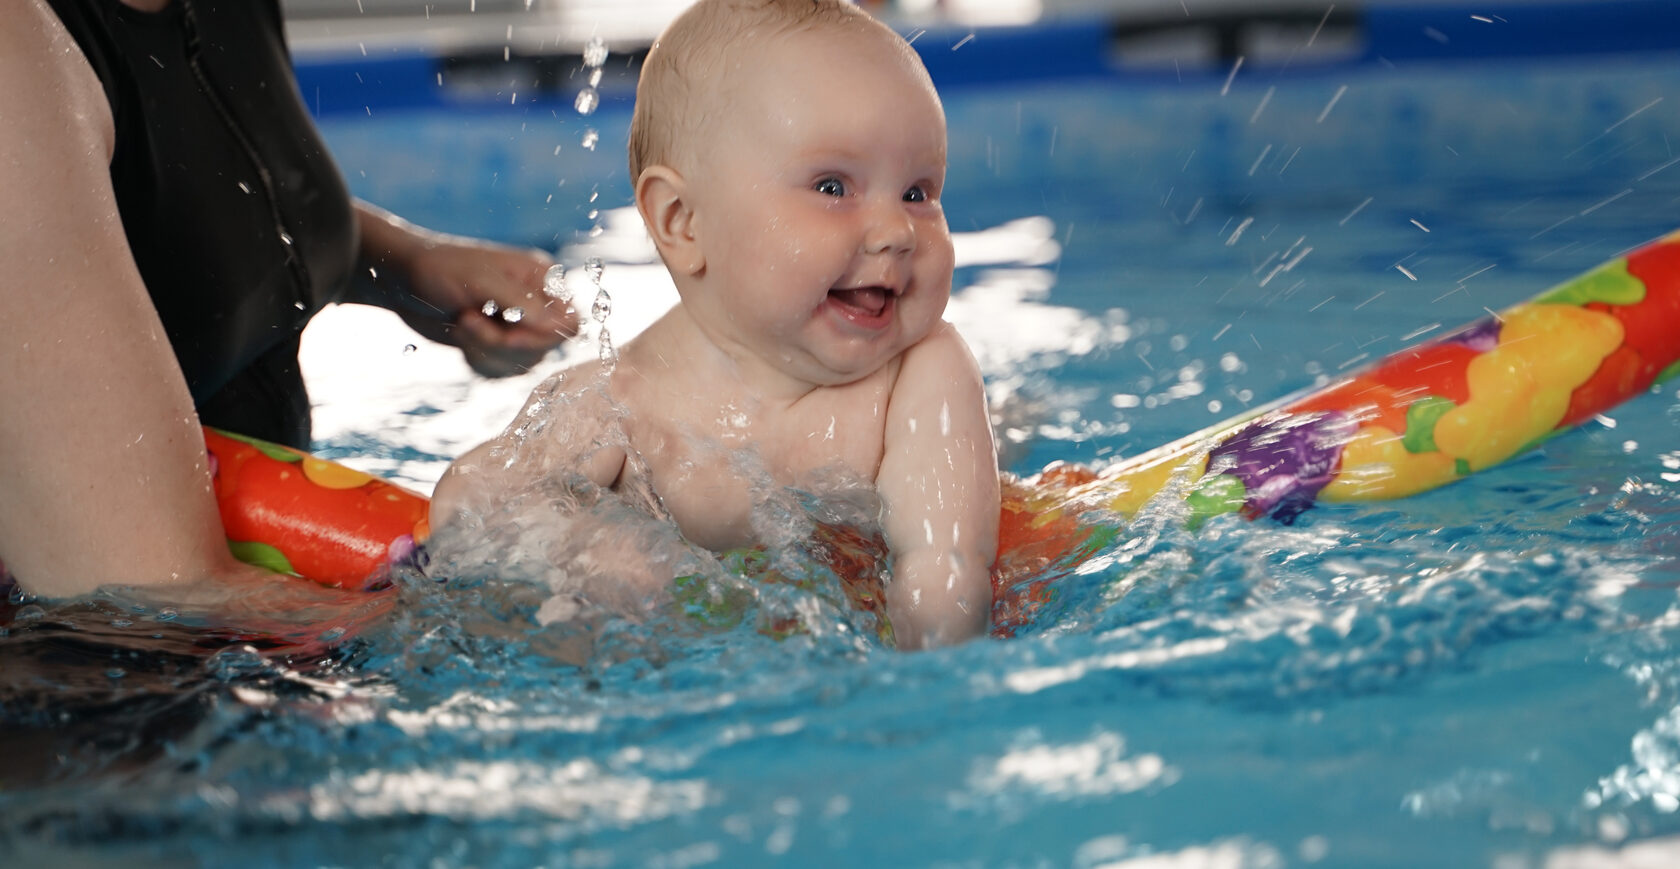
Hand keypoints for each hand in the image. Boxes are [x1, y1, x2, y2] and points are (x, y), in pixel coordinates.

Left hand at [402, 238, 580, 376]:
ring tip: (462, 322)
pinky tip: (462, 337)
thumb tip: (562, 327)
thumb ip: (523, 305)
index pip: (570, 321)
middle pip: (545, 348)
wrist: (402, 280)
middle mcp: (534, 305)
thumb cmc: (440, 270)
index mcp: (539, 280)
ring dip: (488, 351)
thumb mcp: (482, 283)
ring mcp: (515, 326)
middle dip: (503, 342)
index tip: (510, 335)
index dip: (546, 336)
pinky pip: (502, 370)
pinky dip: (480, 361)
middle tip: (469, 320)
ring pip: (523, 363)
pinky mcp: (495, 344)